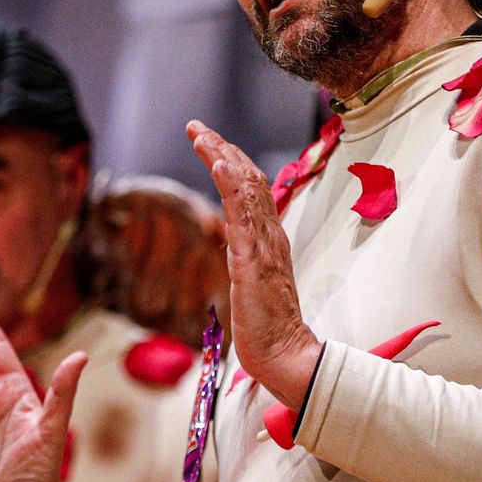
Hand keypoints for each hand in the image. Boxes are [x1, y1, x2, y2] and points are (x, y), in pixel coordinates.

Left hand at [187, 120, 322, 408]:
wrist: (284, 354)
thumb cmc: (267, 327)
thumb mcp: (250, 283)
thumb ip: (244, 257)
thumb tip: (230, 241)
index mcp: (268, 240)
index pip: (250, 190)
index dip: (230, 162)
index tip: (209, 141)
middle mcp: (269, 234)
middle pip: (247, 179)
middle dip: (221, 148)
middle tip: (196, 126)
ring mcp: (263, 243)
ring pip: (244, 187)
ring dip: (221, 155)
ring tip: (201, 134)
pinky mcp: (252, 258)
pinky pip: (242, 212)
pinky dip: (231, 183)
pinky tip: (217, 162)